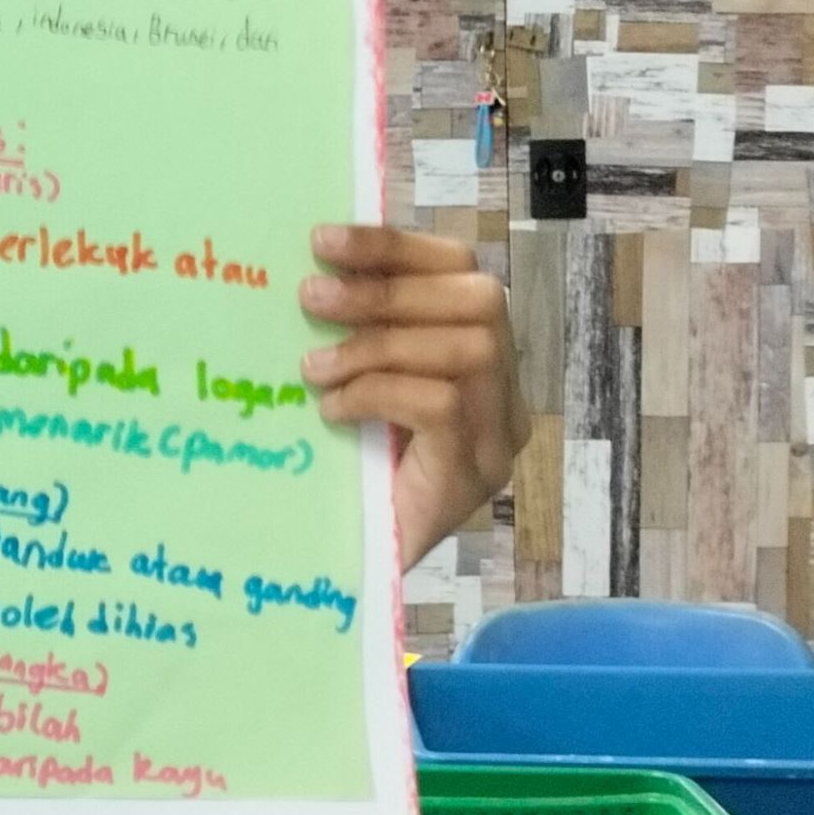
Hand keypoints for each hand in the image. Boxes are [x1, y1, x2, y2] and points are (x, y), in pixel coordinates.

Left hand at [297, 225, 528, 568]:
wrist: (348, 575)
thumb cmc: (347, 476)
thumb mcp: (353, 389)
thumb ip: (354, 335)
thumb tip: (309, 266)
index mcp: (482, 362)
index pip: (462, 273)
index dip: (397, 247)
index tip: (323, 239)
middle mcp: (505, 397)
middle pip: (480, 301)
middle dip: (387, 288)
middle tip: (309, 294)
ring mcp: (497, 439)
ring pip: (469, 349)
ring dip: (377, 345)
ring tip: (312, 367)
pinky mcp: (473, 477)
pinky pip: (443, 404)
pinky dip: (379, 393)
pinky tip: (332, 410)